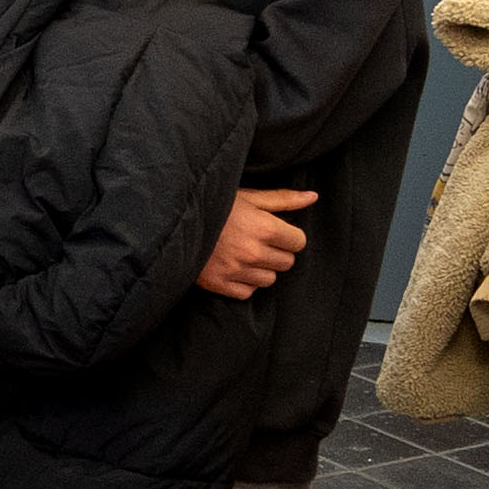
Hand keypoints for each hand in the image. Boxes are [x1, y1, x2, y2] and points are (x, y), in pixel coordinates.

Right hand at [195, 186, 318, 298]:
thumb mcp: (249, 196)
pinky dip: (244, 282)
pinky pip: (248, 292)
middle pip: (287, 262)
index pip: (299, 242)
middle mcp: (254, 252)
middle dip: (276, 252)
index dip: (289, 236)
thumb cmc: (214, 205)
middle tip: (258, 241)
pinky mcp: (221, 284)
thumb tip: (313, 197)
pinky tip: (233, 266)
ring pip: (270, 279)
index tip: (275, 231)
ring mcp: (237, 271)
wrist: (175, 221)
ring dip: (261, 268)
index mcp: (264, 228)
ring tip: (244, 253)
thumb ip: (283, 199)